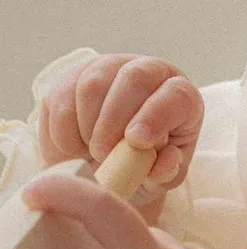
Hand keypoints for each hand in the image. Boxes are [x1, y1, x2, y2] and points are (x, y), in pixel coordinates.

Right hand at [37, 53, 203, 216]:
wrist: (105, 171)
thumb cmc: (143, 173)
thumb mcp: (160, 180)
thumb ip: (167, 174)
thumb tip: (167, 161)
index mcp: (181, 98)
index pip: (177, 95)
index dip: (156, 116)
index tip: (136, 142)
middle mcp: (148, 72)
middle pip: (133, 79)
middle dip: (115, 121)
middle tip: (104, 155)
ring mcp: (109, 68)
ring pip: (93, 84)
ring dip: (89, 128)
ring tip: (94, 156)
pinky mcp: (73, 75)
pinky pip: (62, 96)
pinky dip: (65, 130)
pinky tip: (75, 148)